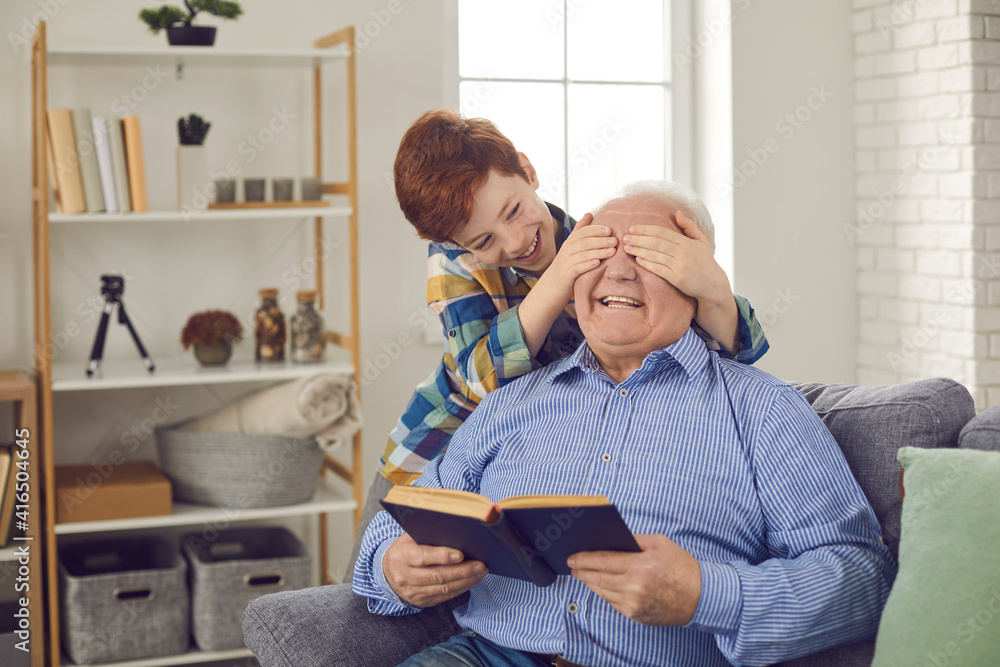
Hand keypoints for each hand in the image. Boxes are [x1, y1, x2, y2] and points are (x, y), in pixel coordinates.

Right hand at [382, 533, 486, 607]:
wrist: (387, 572)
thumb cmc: (405, 549)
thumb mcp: (410, 538)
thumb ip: (428, 535)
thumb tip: (457, 533)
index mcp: (401, 556)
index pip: (423, 557)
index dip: (442, 556)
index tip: (460, 554)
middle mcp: (405, 576)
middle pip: (437, 576)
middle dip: (462, 571)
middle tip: (480, 564)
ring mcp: (412, 592)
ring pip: (443, 589)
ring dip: (466, 581)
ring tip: (481, 572)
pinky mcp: (421, 601)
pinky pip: (444, 597)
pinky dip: (461, 589)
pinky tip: (472, 580)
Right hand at [537, 212, 617, 304]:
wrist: (552, 286)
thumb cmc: (567, 264)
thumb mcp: (572, 246)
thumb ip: (580, 230)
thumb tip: (589, 213)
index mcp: (570, 242)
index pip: (583, 232)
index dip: (596, 230)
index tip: (610, 230)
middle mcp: (567, 250)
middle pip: (585, 242)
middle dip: (601, 240)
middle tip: (615, 241)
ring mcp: (566, 262)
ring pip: (583, 254)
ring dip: (599, 252)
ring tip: (612, 252)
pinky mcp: (566, 275)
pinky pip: (578, 268)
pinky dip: (588, 264)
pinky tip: (598, 263)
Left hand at [568, 534, 701, 625]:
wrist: (701, 596)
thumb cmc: (681, 566)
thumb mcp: (660, 543)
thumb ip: (633, 539)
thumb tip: (610, 538)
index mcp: (641, 565)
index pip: (603, 560)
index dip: (584, 559)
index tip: (572, 557)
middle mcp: (635, 587)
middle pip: (598, 578)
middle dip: (582, 571)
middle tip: (572, 566)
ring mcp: (634, 604)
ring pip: (603, 592)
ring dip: (590, 583)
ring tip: (583, 574)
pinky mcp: (636, 615)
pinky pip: (613, 603)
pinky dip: (604, 593)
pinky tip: (601, 585)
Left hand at [622, 210, 730, 307]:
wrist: (712, 284)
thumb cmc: (705, 261)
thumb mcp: (701, 241)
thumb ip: (689, 226)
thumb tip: (677, 212)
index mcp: (686, 242)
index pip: (662, 232)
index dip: (646, 229)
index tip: (633, 228)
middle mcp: (683, 252)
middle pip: (656, 242)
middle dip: (639, 239)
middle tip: (625, 237)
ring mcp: (680, 265)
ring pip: (655, 255)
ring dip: (639, 251)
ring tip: (627, 248)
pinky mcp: (677, 278)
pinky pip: (659, 269)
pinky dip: (647, 264)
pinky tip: (637, 260)